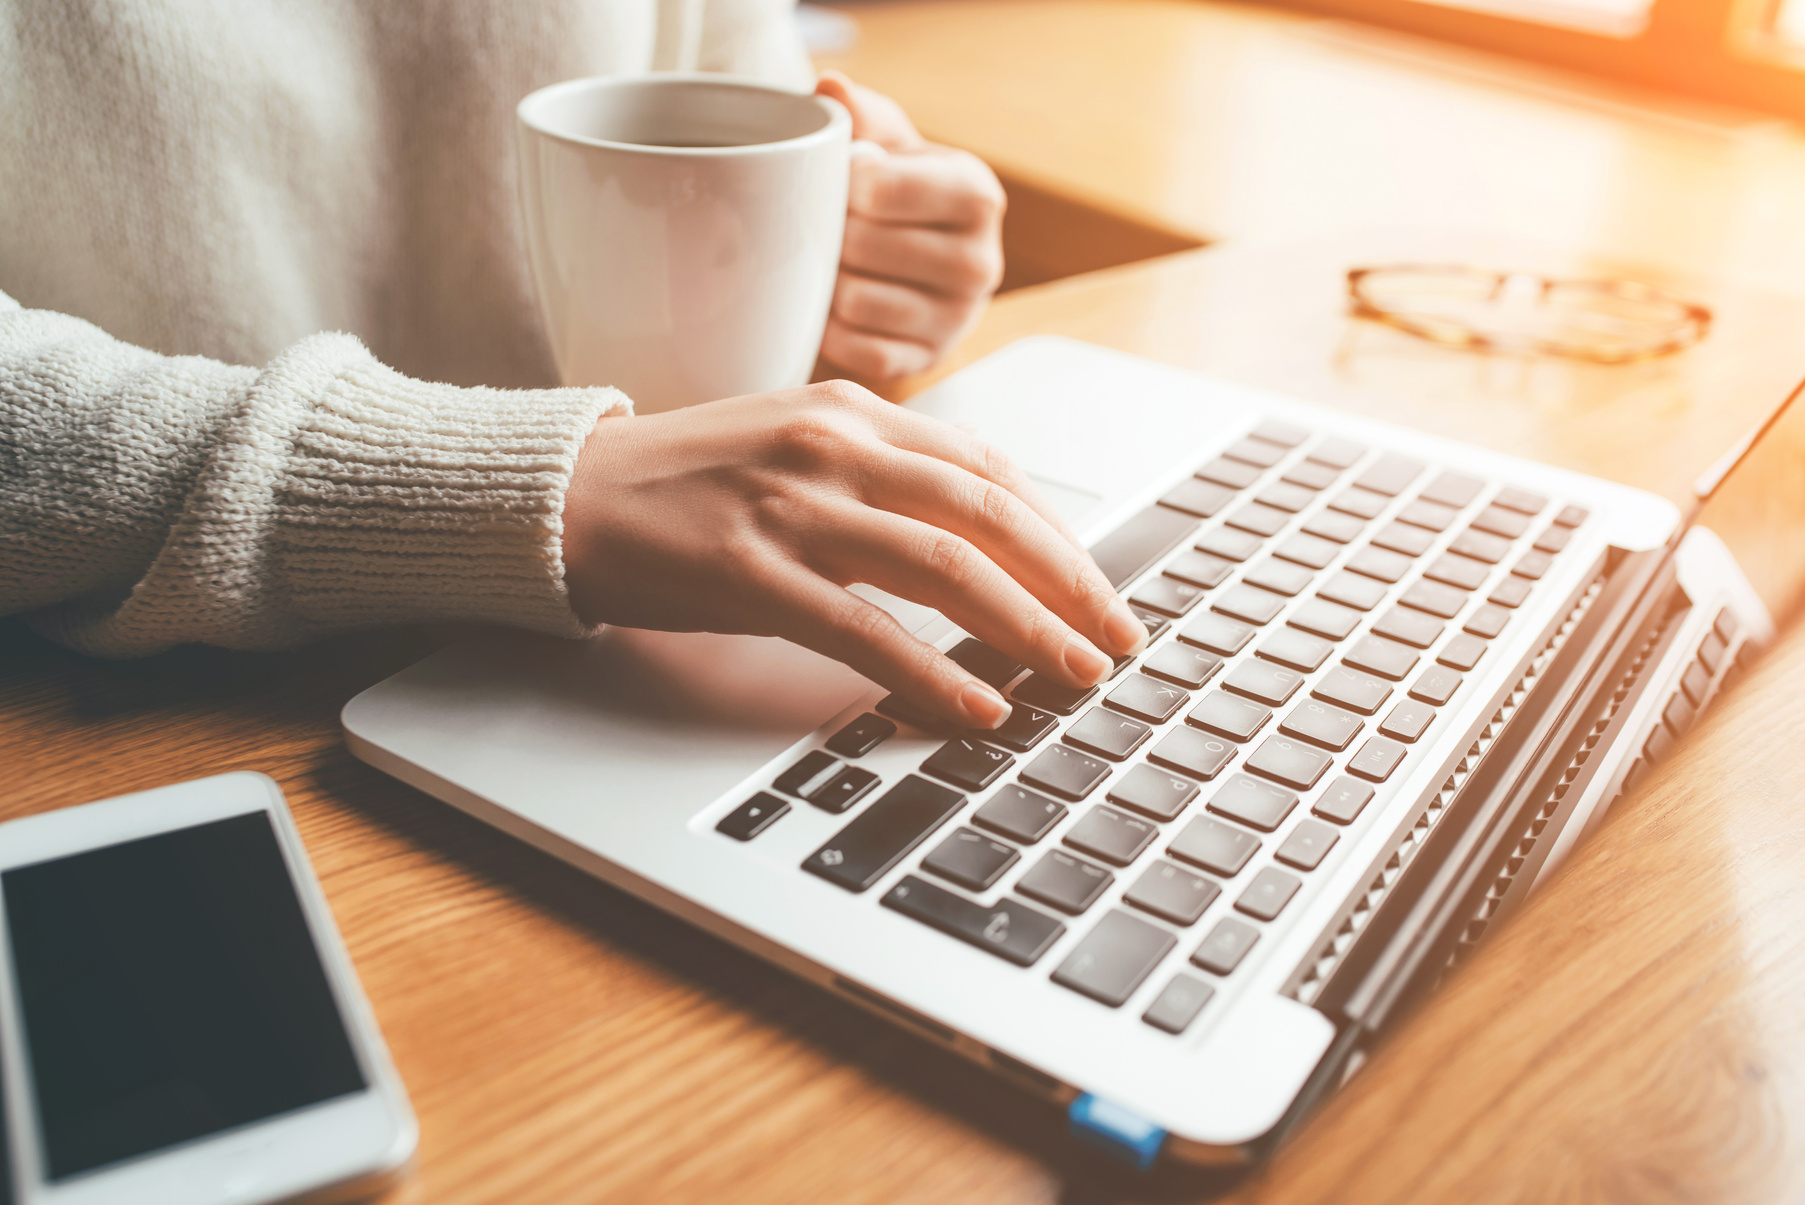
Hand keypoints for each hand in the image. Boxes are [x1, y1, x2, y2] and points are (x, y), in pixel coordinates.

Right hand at [562, 382, 1146, 727]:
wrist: (569, 494)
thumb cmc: (685, 481)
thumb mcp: (794, 444)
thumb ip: (879, 474)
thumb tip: (973, 538)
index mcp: (854, 409)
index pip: (988, 469)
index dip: (1057, 534)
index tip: (1099, 587)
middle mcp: (835, 443)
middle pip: (987, 512)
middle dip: (1069, 581)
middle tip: (1119, 640)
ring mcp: (793, 503)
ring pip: (943, 564)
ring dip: (1025, 626)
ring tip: (1075, 676)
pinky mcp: (751, 568)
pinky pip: (865, 627)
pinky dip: (931, 670)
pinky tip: (976, 706)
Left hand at [814, 71, 1004, 381]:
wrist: (921, 259)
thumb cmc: (899, 190)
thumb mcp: (889, 141)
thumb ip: (860, 113)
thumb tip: (832, 89)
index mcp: (977, 195)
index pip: (882, 190)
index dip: (839, 185)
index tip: (834, 182)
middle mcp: (981, 262)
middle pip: (863, 247)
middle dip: (830, 235)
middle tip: (821, 227)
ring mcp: (958, 319)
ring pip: (856, 301)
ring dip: (826, 282)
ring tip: (826, 263)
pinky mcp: (927, 360)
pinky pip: (859, 350)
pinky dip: (831, 328)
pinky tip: (830, 304)